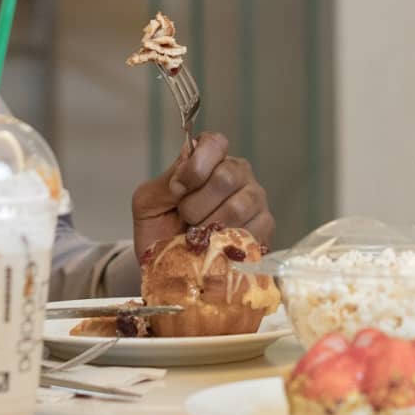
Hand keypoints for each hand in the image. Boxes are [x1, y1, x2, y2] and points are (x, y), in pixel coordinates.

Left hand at [130, 131, 275, 260]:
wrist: (168, 271)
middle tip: (185, 220)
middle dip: (197, 204)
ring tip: (198, 237)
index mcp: (210, 160)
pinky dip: (226, 243)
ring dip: (210, 227)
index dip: (196, 166)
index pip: (215, 143)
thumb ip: (166, 180)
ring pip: (239, 206)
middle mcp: (237, 174)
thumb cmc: (158, 232)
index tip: (178, 190)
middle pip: (227, 176)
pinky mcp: (265, 227)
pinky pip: (251, 231)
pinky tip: (216, 247)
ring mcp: (255, 200)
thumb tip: (187, 160)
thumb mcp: (148, 203)